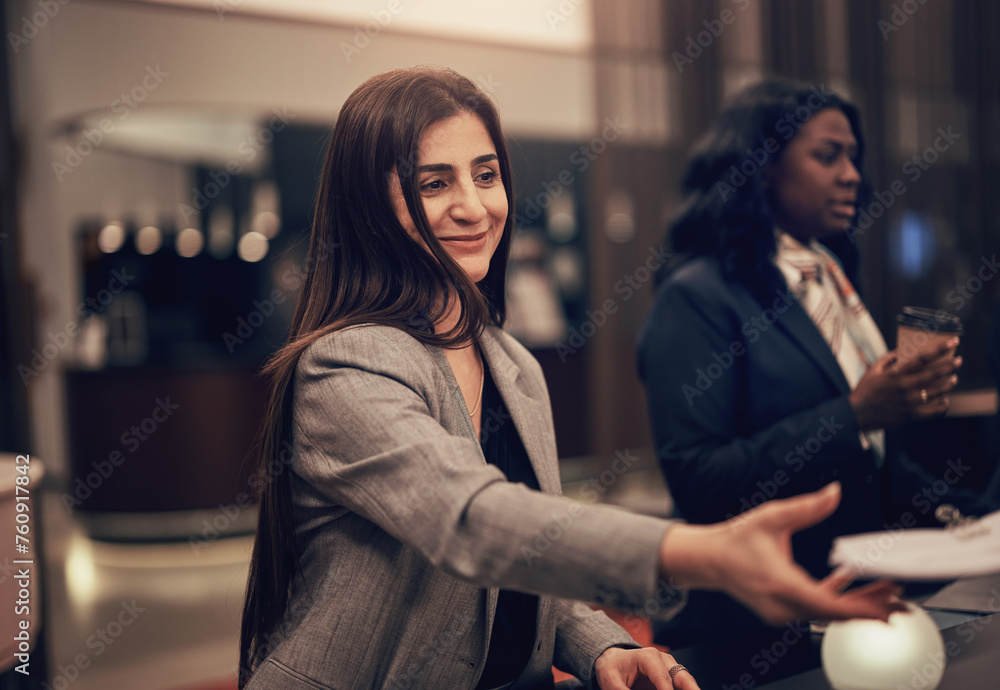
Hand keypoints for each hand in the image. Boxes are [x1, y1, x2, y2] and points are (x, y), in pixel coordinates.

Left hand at [594, 646, 699, 688]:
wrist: (612, 661)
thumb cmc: (612, 668)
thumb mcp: (611, 682)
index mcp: (648, 657)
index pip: (663, 679)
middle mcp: (663, 660)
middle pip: (683, 678)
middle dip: (692, 689)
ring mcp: (669, 668)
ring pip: (686, 682)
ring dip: (691, 689)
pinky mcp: (671, 677)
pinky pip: (682, 687)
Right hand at [658, 482, 904, 624]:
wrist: (707, 560)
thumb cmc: (735, 539)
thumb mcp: (771, 517)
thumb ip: (807, 507)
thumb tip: (835, 492)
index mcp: (782, 585)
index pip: (831, 605)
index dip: (863, 608)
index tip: (888, 607)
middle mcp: (783, 605)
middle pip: (836, 613)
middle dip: (870, 607)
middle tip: (900, 601)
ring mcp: (781, 611)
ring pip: (828, 613)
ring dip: (855, 603)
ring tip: (885, 594)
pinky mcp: (780, 610)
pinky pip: (815, 609)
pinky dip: (834, 598)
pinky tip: (847, 580)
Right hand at [849, 338, 960, 430]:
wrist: (857, 415)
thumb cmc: (864, 391)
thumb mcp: (872, 370)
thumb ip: (887, 359)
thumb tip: (901, 351)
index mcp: (896, 374)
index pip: (922, 358)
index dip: (939, 349)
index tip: (953, 342)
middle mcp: (905, 388)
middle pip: (935, 374)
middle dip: (950, 366)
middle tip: (959, 360)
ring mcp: (909, 403)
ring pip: (938, 392)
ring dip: (949, 384)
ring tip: (954, 378)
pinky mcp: (911, 416)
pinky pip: (935, 411)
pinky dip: (943, 405)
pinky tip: (945, 399)